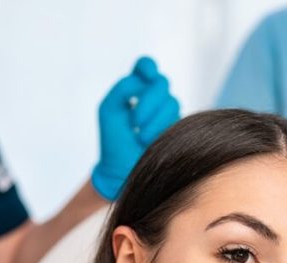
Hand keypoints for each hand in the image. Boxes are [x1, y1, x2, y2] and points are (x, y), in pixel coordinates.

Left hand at [91, 56, 180, 200]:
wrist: (121, 171)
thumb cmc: (113, 140)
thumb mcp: (109, 110)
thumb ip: (122, 88)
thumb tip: (144, 80)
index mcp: (135, 89)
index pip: (145, 67)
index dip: (147, 67)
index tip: (145, 76)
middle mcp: (153, 98)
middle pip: (161, 83)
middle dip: (149, 101)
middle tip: (135, 121)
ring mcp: (167, 112)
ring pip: (172, 102)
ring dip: (153, 120)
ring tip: (140, 137)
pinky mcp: (177, 127)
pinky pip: (177, 118)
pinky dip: (160, 129)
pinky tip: (148, 141)